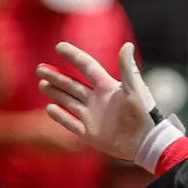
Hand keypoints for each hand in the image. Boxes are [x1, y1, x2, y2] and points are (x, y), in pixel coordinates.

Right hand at [38, 41, 161, 163]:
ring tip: (42, 84)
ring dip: (56, 93)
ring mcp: (93, 117)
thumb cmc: (144, 114)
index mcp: (107, 87)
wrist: (147, 142)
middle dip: (56, 76)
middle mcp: (98, 100)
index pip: (86, 67)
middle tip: (40, 69)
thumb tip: (127, 45)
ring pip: (69, 102)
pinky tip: (50, 108)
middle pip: (72, 84)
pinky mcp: (91, 133)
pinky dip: (60, 116)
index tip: (59, 46)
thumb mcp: (136, 89)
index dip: (73, 56)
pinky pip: (72, 123)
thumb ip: (128, 68)